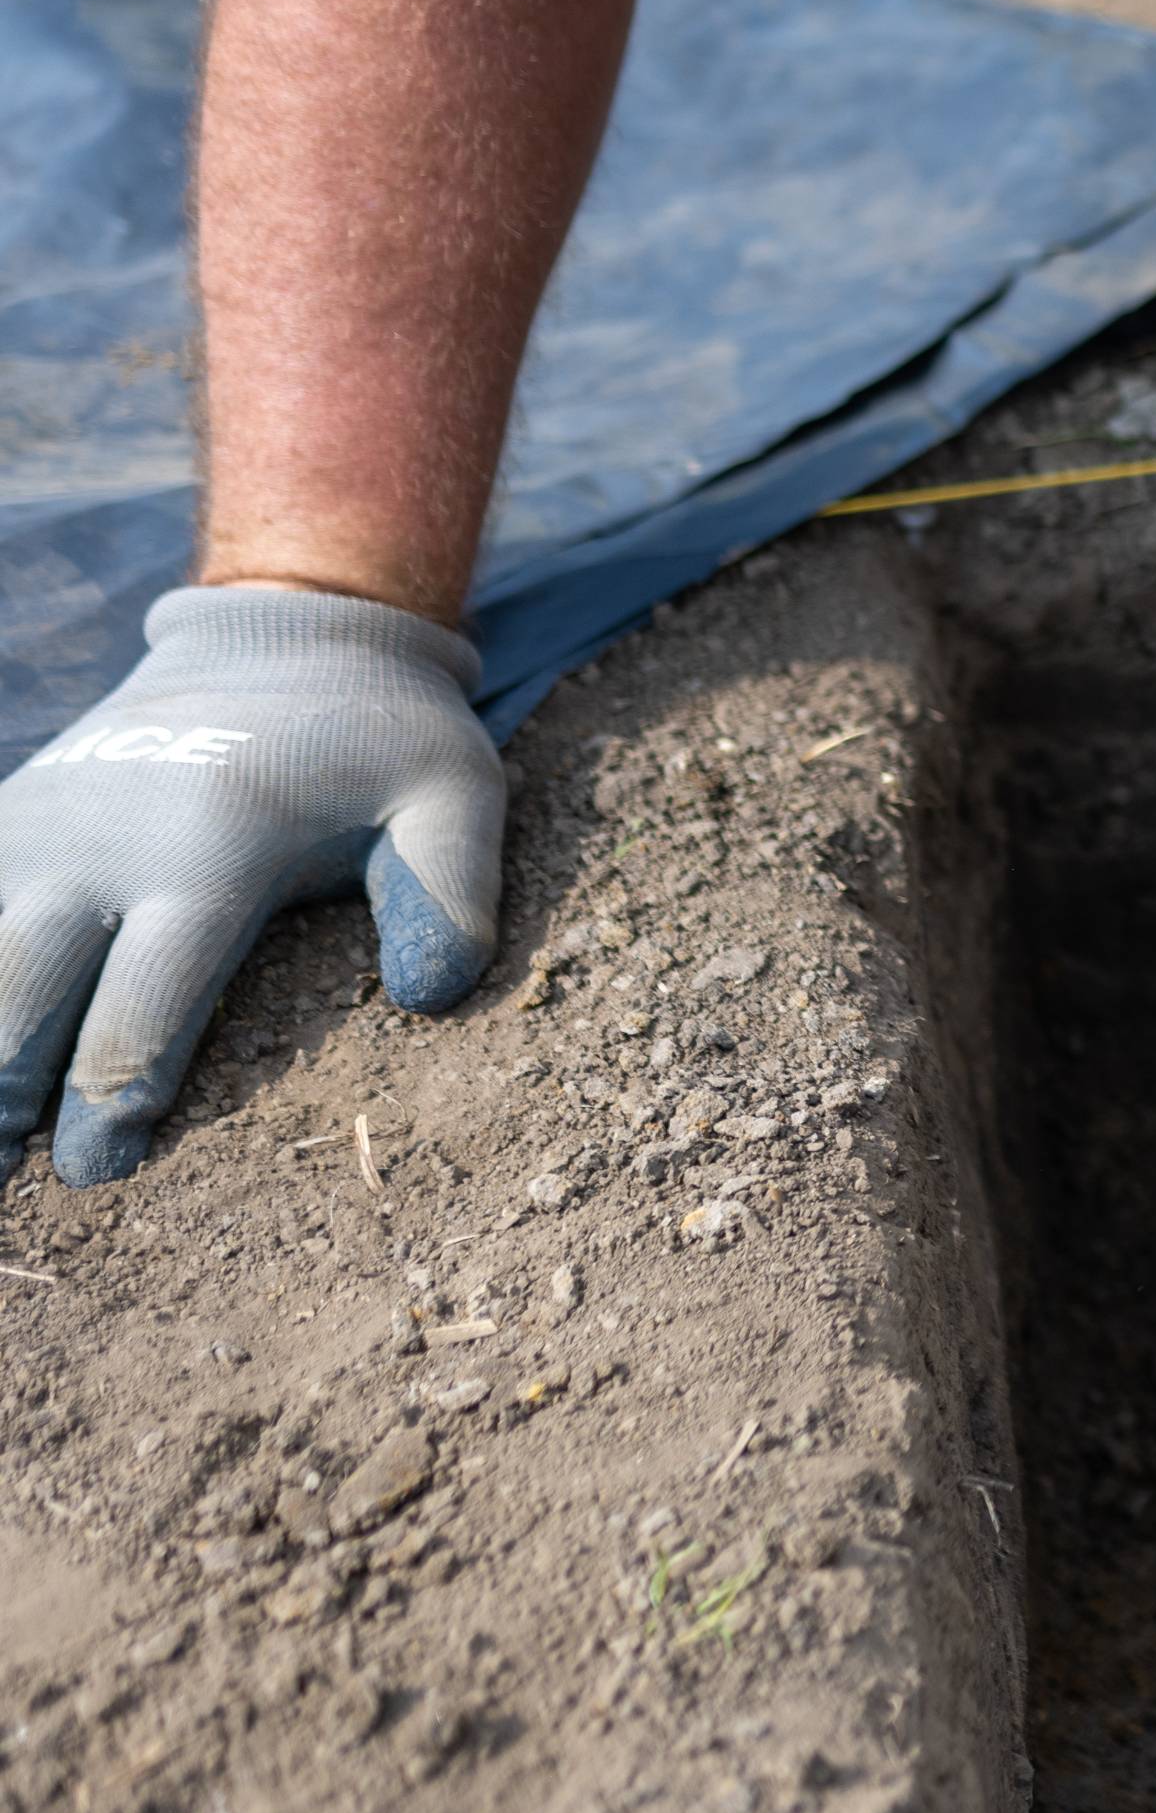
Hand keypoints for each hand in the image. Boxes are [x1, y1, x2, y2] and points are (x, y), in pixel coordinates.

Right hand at [1, 586, 504, 1186]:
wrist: (288, 635)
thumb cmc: (382, 737)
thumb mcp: (453, 793)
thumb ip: (450, 892)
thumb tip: (432, 1000)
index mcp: (211, 850)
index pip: (145, 1002)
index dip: (115, 1097)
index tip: (100, 1169)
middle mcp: (102, 841)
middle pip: (22, 992)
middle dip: (4, 1093)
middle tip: (2, 1178)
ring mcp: (41, 824)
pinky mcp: (10, 814)